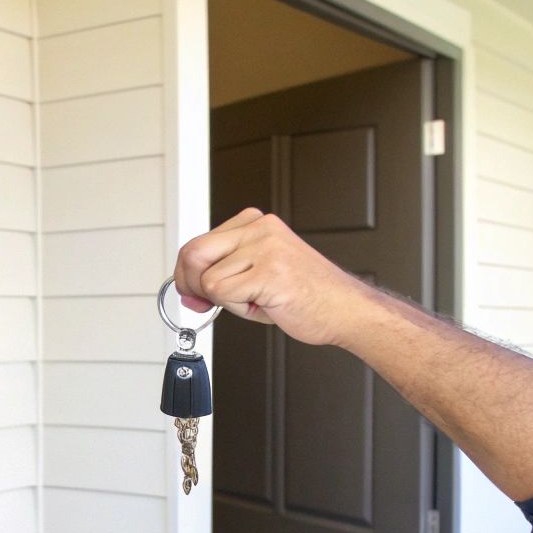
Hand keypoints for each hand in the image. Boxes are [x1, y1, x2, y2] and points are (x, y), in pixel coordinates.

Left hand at [172, 208, 368, 346]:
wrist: (345, 309)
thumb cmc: (307, 295)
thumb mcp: (260, 270)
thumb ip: (224, 271)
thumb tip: (188, 288)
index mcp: (256, 223)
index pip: (198, 241)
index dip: (188, 273)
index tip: (194, 292)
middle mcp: (259, 228)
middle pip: (194, 252)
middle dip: (191, 285)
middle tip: (205, 302)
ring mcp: (264, 247)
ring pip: (207, 279)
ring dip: (224, 300)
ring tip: (254, 299)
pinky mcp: (268, 271)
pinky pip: (223, 294)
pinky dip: (237, 308)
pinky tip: (264, 304)